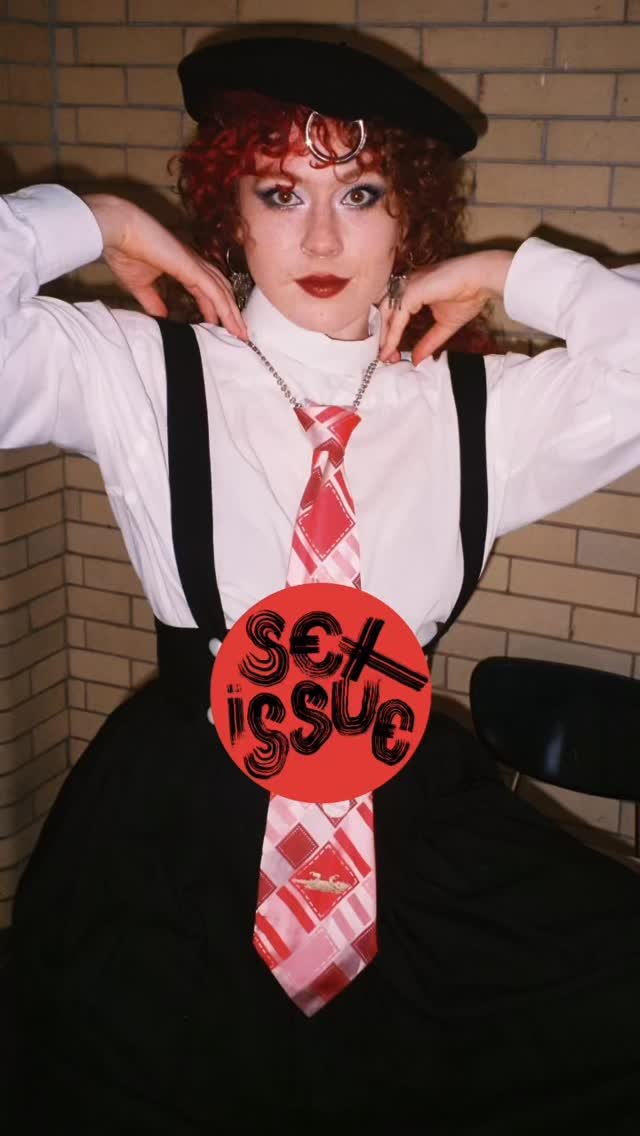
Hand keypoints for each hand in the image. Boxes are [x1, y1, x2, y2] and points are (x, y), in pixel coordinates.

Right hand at [82, 194, 247, 339]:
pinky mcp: (192, 267)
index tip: (220, 327)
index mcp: (183, 266)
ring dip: (232, 314)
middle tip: (240, 334)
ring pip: (222, 292)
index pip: (206, 291)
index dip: (215, 309)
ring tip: (241, 334)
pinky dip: (225, 308)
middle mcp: (193, 264)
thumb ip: (153, 301)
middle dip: (231, 313)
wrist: (118, 230)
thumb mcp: (140, 285)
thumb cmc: (124, 250)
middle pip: (220, 291)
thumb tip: (162, 317)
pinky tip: (231, 323)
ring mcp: (194, 264)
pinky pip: (214, 291)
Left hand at [378, 250, 513, 364]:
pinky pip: (396, 316)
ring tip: (385, 356)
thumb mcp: (444, 326)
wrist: (482, 280)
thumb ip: (428, 342)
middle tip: (385, 359)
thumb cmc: (468, 295)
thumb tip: (416, 360)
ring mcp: (407, 286)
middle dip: (383, 337)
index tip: (391, 354)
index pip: (393, 313)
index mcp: (413, 290)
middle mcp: (406, 286)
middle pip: (384, 314)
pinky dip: (392, 333)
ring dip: (384, 337)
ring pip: (386, 314)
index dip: (389, 334)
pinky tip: (391, 347)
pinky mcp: (411, 291)